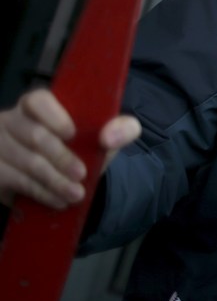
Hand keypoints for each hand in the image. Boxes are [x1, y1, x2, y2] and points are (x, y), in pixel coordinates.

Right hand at [0, 89, 139, 208]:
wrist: (63, 180)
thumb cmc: (81, 150)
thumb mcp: (104, 138)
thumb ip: (121, 129)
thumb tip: (111, 135)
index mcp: (39, 107)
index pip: (37, 100)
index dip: (53, 115)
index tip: (72, 133)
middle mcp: (13, 122)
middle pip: (34, 135)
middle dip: (61, 157)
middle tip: (81, 174)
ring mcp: (0, 146)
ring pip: (26, 162)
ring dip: (54, 180)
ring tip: (76, 194)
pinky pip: (16, 182)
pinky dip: (41, 192)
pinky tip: (59, 200)